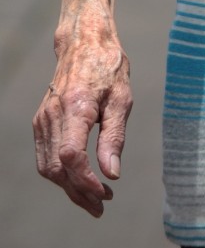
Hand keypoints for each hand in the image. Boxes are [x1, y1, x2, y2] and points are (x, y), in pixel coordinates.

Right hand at [33, 20, 131, 217]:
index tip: (105, 191)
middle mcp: (52, 114)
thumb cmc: (108, 67)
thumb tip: (112, 174)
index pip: (70, 155)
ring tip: (94, 199)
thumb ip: (114, 137)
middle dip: (78, 192)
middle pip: (57, 168)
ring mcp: (42, 119)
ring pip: (48, 167)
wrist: (83, 43)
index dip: (85, 180)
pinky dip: (61, 174)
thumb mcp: (121, 98)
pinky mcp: (41, 121)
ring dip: (68, 188)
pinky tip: (80, 180)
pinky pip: (45, 156)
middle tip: (102, 205)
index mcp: (75, 106)